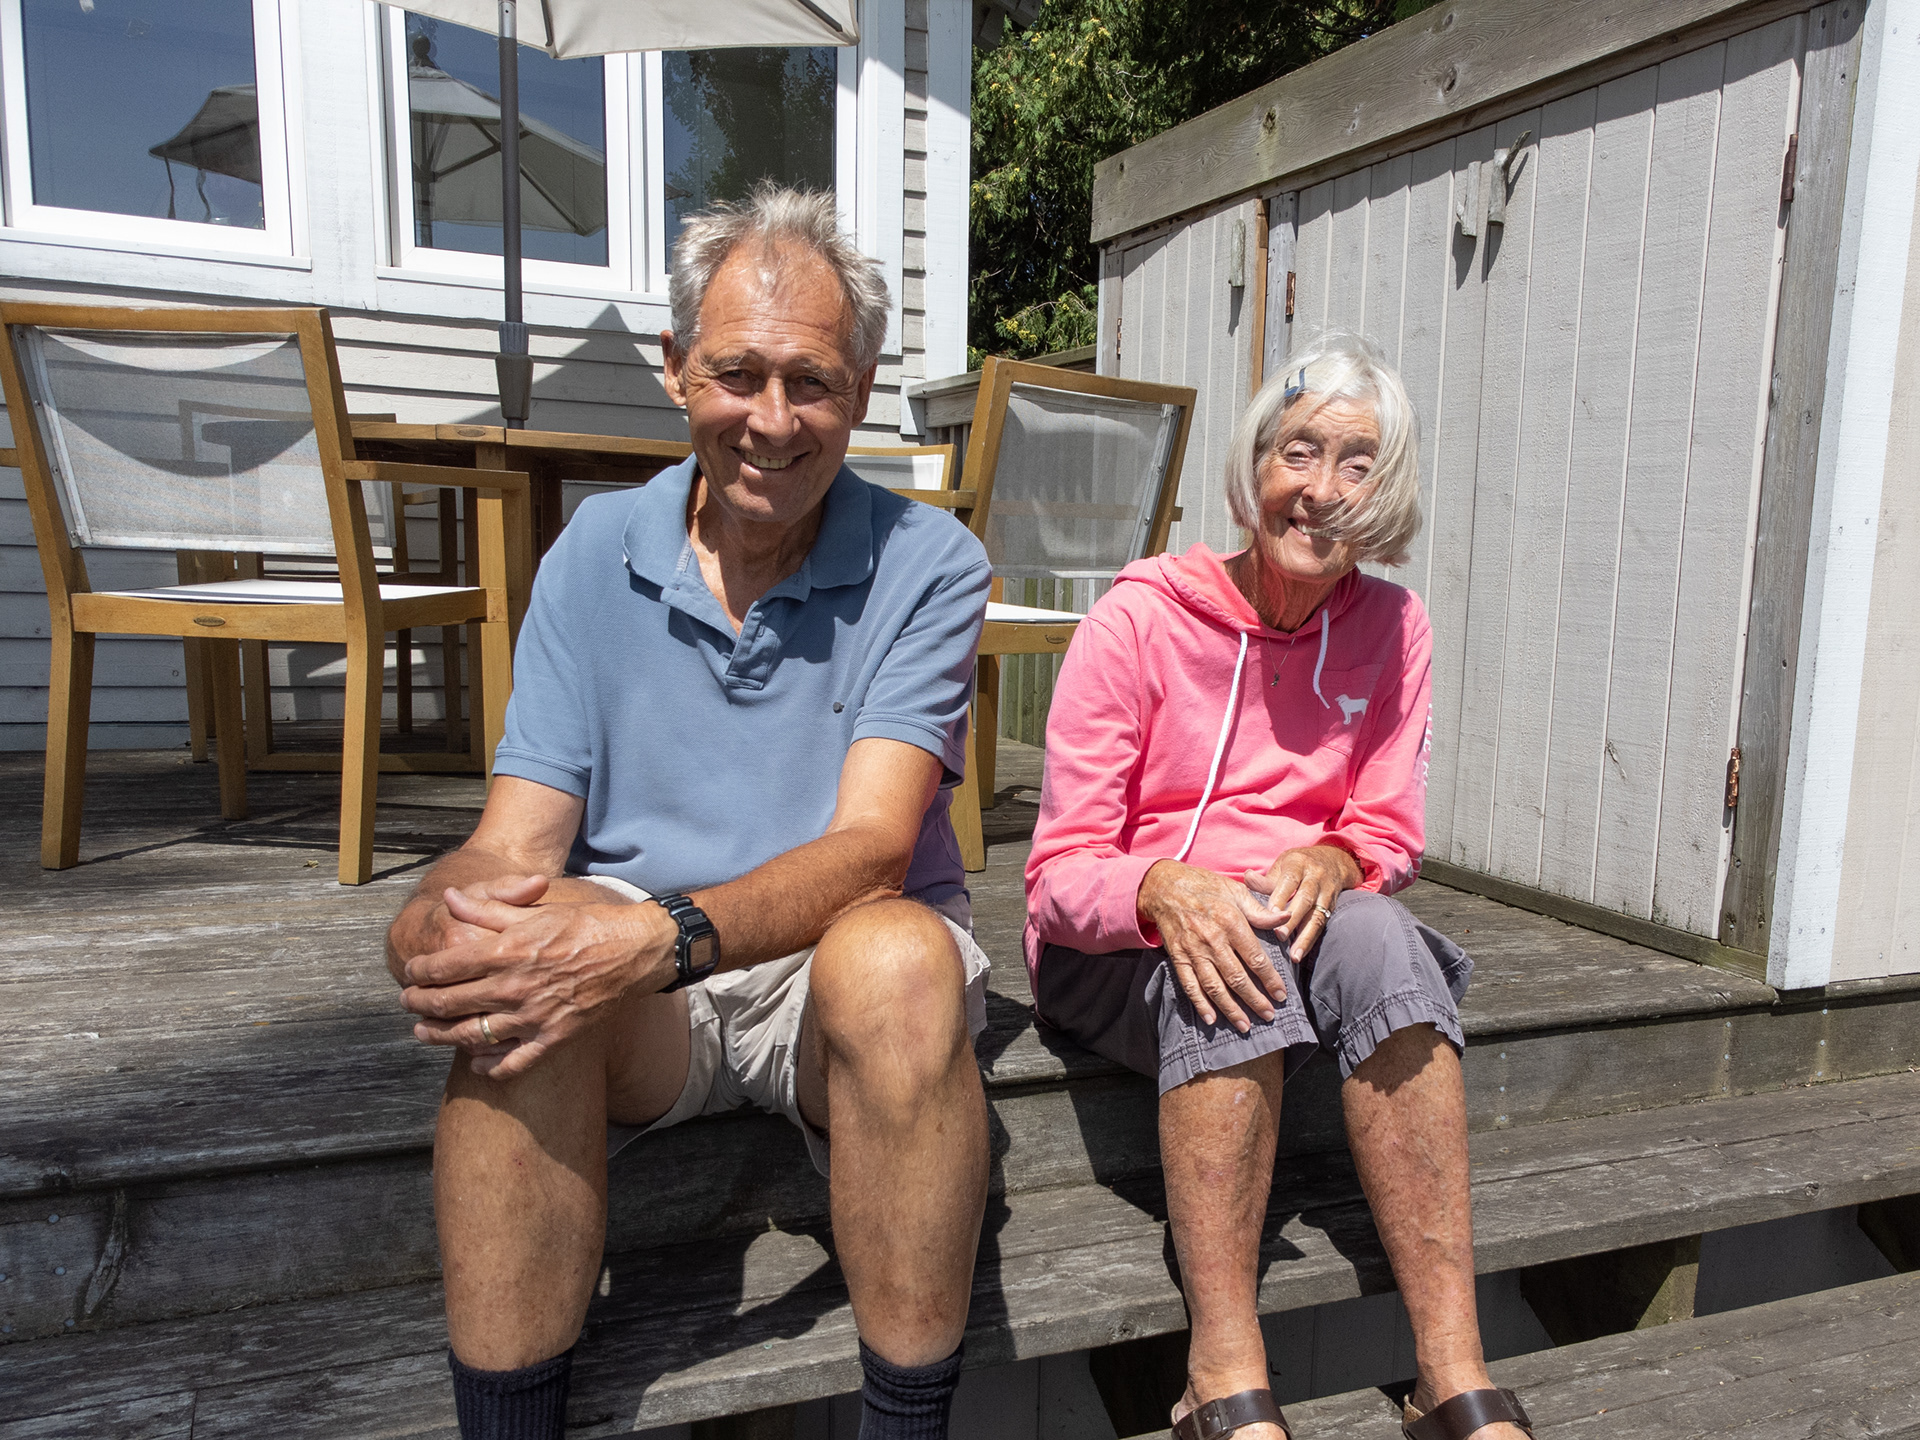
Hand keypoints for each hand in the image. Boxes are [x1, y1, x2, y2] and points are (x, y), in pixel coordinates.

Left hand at [398, 883, 676, 1079]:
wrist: (634, 951)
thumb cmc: (585, 925)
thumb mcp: (534, 909)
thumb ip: (487, 907)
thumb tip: (449, 898)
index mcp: (507, 951)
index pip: (446, 966)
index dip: (420, 971)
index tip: (410, 973)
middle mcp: (514, 987)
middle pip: (451, 1003)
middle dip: (420, 1004)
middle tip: (407, 1003)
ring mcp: (533, 1016)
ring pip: (472, 1035)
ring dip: (442, 1036)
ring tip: (424, 1034)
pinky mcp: (553, 1038)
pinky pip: (514, 1061)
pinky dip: (491, 1066)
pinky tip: (477, 1063)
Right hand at [1136, 860, 1290, 1032]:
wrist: (1164, 886)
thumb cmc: (1205, 886)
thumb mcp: (1236, 890)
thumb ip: (1260, 910)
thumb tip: (1285, 919)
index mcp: (1230, 922)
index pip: (1255, 958)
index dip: (1270, 979)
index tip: (1281, 994)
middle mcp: (1212, 940)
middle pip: (1237, 977)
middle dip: (1254, 1000)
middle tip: (1268, 1016)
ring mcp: (1193, 950)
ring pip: (1214, 986)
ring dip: (1230, 1008)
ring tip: (1245, 1026)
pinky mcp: (1178, 957)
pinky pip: (1189, 984)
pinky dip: (1199, 1003)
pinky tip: (1210, 1018)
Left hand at [1242, 845, 1362, 961]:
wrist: (1333, 861)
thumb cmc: (1298, 866)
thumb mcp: (1282, 865)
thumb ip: (1266, 879)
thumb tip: (1248, 878)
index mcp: (1298, 864)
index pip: (1289, 881)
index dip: (1280, 897)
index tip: (1270, 914)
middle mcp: (1315, 877)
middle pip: (1305, 899)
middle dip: (1292, 919)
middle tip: (1279, 936)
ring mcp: (1326, 892)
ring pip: (1317, 915)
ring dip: (1305, 936)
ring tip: (1294, 955)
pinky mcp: (1332, 907)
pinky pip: (1322, 925)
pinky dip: (1310, 940)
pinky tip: (1301, 954)